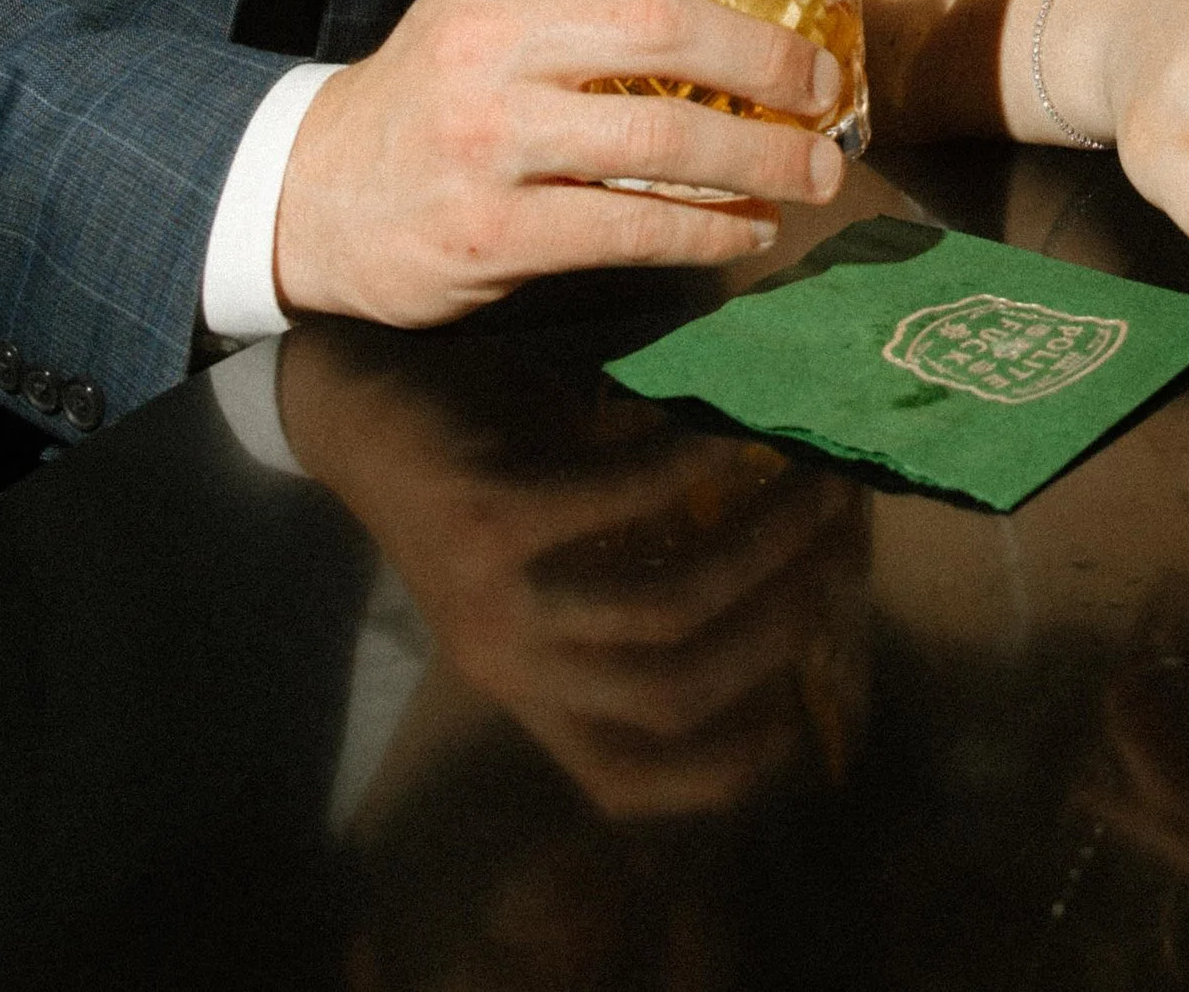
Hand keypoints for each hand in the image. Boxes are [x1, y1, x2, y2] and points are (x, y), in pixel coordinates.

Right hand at [273, 0, 848, 324]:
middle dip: (767, 60)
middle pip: (660, 33)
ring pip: (659, 140)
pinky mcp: (496, 231)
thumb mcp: (483, 2)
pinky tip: (747, 229)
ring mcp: (491, 139)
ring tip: (815, 172)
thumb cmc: (432, 89)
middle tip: (824, 85)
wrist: (311, 191)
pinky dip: (707, 231)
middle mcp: (493, 41)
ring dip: (759, 158)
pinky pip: (630, 228)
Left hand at [281, 344, 864, 819]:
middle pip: (677, 688)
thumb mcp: (537, 559)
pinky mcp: (494, 510)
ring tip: (815, 481)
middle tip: (840, 552)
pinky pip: (628, 497)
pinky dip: (698, 464)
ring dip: (763, 542)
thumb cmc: (466, 477)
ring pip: (668, 603)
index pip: (625, 779)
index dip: (719, 770)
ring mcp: (499, 590)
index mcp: (523, 685)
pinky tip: (735, 429)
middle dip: (780, 626)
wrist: (348, 408)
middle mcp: (511, 660)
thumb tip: (768, 567)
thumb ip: (624, 577)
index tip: (798, 720)